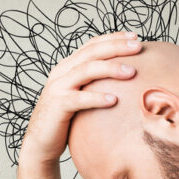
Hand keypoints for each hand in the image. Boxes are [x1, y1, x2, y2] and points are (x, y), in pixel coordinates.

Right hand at [20, 31, 141, 163]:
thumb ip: (95, 84)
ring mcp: (58, 87)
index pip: (92, 45)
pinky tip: (114, 100)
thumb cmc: (66, 119)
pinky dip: (96, 98)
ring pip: (85, 70)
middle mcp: (62, 72)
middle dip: (116, 47)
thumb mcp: (81, 94)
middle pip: (91, 52)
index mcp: (68, 66)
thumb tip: (127, 78)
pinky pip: (78, 99)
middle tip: (138, 46)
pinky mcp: (57, 105)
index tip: (135, 36)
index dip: (113, 38)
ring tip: (131, 72)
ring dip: (110, 69)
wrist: (41, 142)